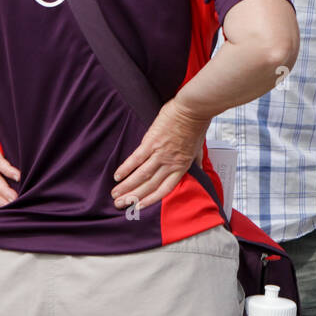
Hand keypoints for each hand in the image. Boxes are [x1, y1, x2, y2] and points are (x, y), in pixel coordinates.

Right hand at [111, 98, 209, 212]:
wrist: (193, 109)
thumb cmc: (197, 125)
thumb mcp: (199, 147)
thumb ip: (196, 160)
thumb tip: (200, 168)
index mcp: (182, 166)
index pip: (165, 189)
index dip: (151, 199)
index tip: (139, 206)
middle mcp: (170, 163)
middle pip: (149, 185)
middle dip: (133, 196)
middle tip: (120, 204)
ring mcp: (160, 153)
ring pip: (141, 175)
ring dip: (127, 186)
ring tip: (115, 194)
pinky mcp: (151, 142)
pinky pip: (136, 159)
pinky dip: (126, 168)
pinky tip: (117, 176)